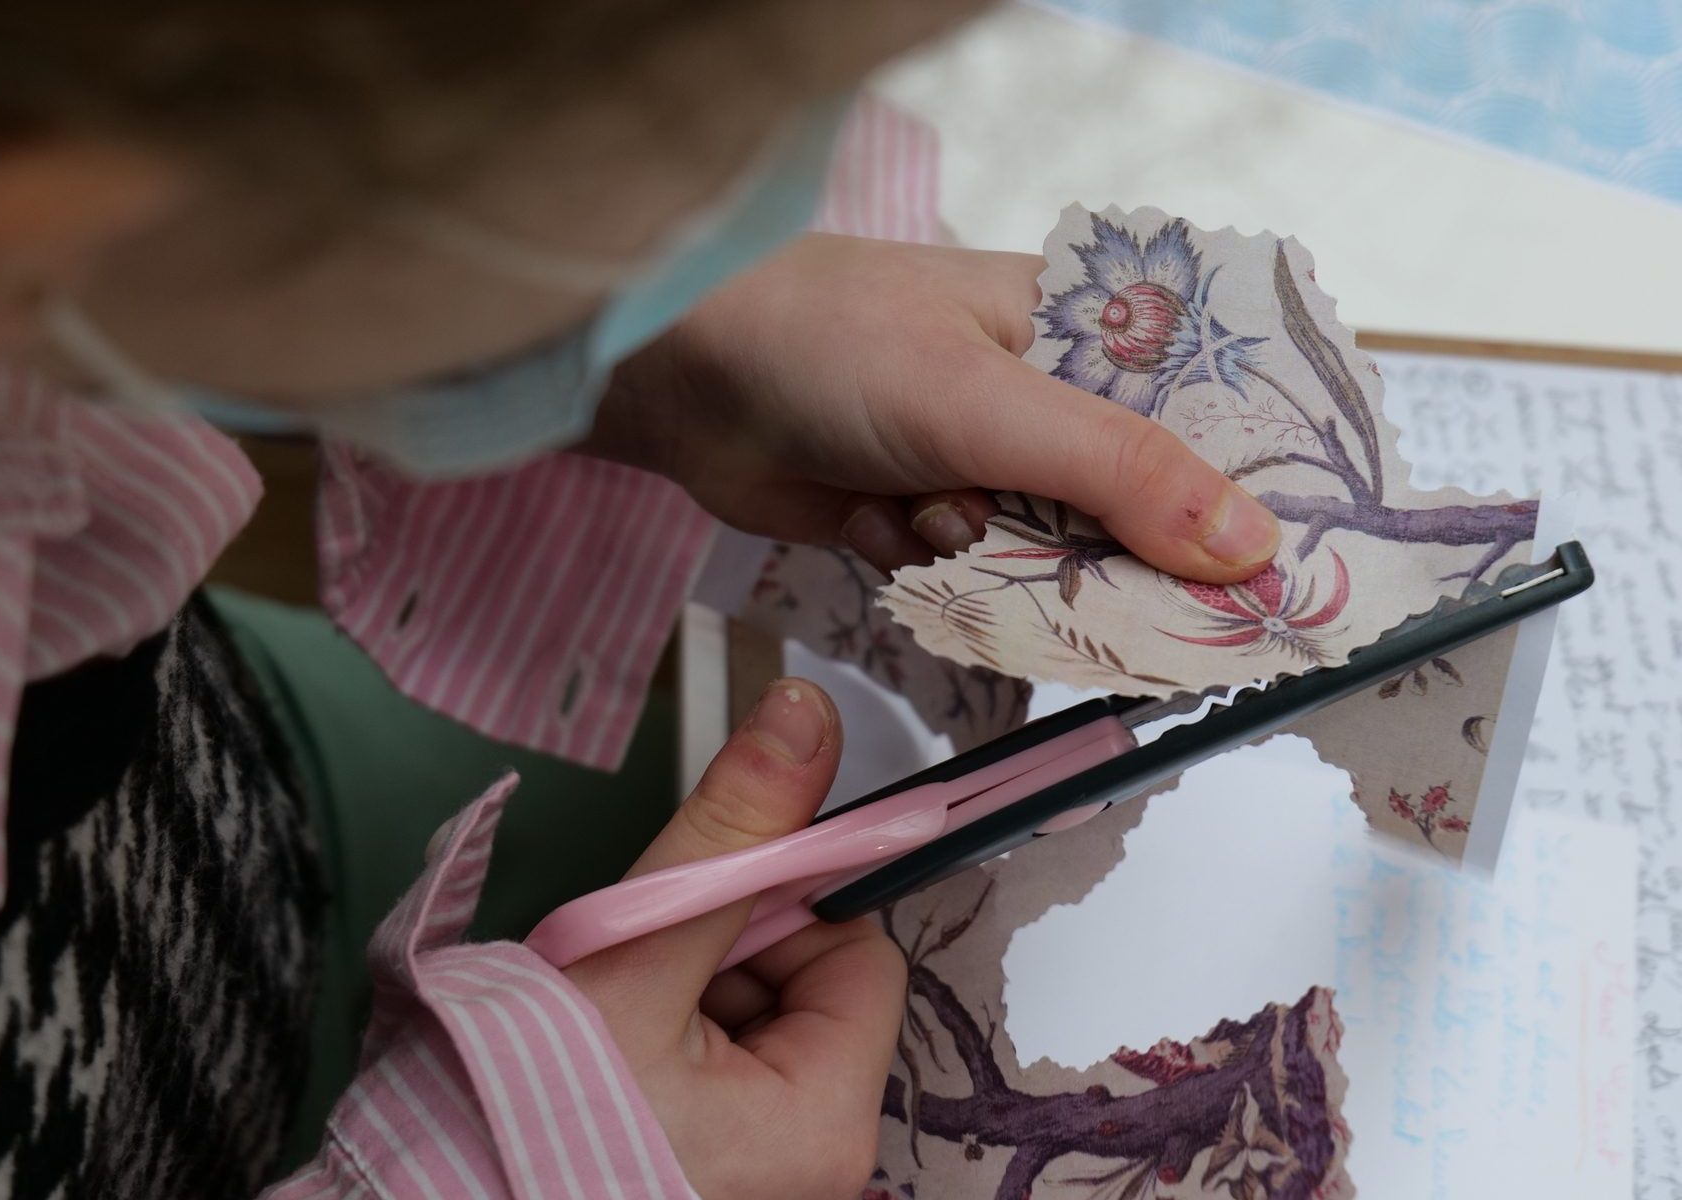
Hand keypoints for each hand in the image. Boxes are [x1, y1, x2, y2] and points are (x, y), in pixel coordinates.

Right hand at [565, 678, 902, 1199]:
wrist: (416, 1198)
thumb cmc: (515, 1106)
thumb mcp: (632, 951)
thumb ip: (730, 834)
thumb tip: (809, 713)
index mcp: (825, 1126)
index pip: (859, 955)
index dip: (781, 905)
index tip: (696, 900)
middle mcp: (815, 1166)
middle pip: (808, 989)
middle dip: (724, 952)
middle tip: (633, 974)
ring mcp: (762, 1175)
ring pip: (756, 1022)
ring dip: (687, 991)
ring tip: (606, 1023)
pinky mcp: (713, 1171)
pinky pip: (718, 1070)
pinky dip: (667, 1038)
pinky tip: (605, 1057)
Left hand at [589, 233, 1279, 581]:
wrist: (682, 379)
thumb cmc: (839, 346)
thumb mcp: (992, 403)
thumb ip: (1121, 474)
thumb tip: (1253, 549)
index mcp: (1088, 337)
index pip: (1207, 422)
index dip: (1246, 500)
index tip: (1282, 581)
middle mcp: (1046, 403)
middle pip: (1135, 512)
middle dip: (1113, 558)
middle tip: (1096, 582)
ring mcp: (982, 466)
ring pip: (1049, 560)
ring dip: (998, 565)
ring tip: (933, 512)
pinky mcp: (920, 518)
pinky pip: (970, 580)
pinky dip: (930, 570)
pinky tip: (876, 521)